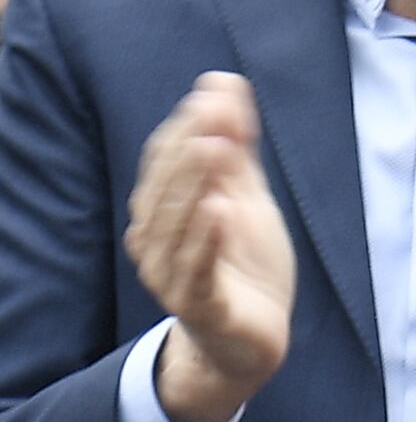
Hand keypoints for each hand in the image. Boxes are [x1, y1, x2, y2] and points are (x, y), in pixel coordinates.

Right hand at [127, 71, 291, 421]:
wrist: (252, 337)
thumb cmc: (243, 263)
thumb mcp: (246, 198)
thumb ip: (236, 149)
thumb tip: (223, 84)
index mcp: (166, 210)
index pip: (170, 160)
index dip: (192, 125)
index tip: (217, 92)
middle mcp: (157, 239)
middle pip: (168, 187)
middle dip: (190, 147)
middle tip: (214, 113)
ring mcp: (173, 274)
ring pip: (176, 225)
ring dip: (193, 185)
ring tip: (214, 148)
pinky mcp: (199, 307)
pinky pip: (196, 272)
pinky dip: (204, 241)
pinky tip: (217, 211)